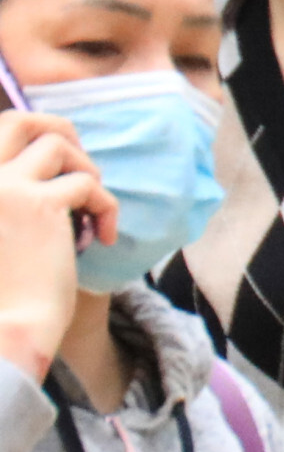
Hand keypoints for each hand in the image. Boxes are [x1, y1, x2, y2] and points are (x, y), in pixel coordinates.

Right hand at [0, 111, 108, 381]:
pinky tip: (103, 237)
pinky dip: (105, 207)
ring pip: (58, 145)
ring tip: (89, 208)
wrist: (3, 330)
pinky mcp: (41, 205)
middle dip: (58, 129)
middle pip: (18, 121)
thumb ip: (6, 198)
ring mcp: (3, 186)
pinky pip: (89, 185)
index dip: (26, 141)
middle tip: (78, 161)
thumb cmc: (0, 292)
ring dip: (85, 171)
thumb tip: (44, 163)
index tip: (52, 168)